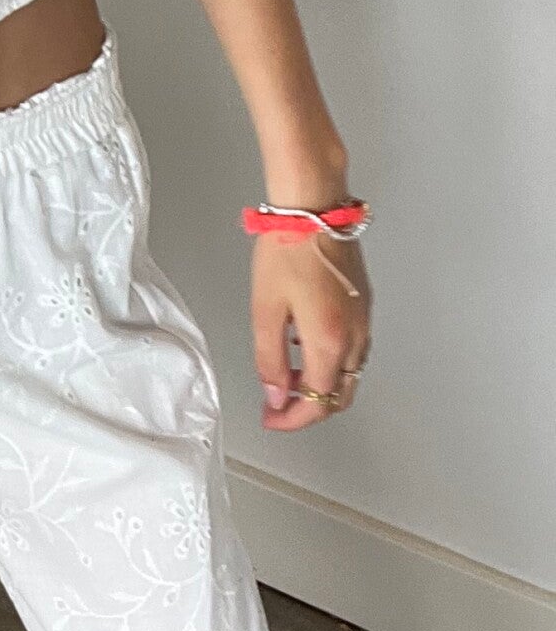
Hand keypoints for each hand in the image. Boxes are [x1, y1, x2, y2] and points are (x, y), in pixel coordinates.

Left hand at [251, 233, 371, 431]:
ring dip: (322, 386)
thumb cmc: (286, 252)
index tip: (271, 419)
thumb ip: (270, 360)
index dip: (293, 419)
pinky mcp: (364, 305)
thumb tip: (277, 397)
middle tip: (278, 406)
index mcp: (330, 342)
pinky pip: (354, 351)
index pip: (318, 403)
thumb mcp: (266, 310)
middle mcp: (356, 337)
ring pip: (350, 375)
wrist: (314, 211)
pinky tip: (305, 348)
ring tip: (287, 378)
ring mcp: (364, 321)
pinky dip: (332, 363)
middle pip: (341, 396)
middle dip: (310, 409)